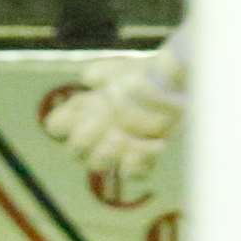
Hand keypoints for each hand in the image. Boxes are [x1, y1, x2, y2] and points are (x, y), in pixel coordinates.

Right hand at [43, 53, 185, 179]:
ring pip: (96, 165)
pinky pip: (132, 173)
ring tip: (121, 138)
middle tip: (105, 124)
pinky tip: (157, 143)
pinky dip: (141, 161)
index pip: (56, 126)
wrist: (183, 87)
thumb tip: (88, 79)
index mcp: (86, 110)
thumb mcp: (125, 67)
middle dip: (86, 138)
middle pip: (74, 150)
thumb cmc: (150, 74)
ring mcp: (118, 149)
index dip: (63, 123)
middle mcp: (97, 132)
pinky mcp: (142, 159)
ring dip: (105, 154)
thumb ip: (104, 71)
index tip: (84, 107)